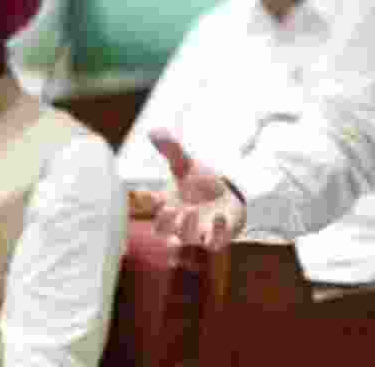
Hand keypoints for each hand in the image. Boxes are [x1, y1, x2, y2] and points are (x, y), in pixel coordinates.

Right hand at [146, 130, 245, 250]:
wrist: (230, 194)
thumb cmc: (202, 183)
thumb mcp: (187, 165)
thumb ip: (172, 150)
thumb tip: (154, 130)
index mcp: (167, 204)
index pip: (149, 205)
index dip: (144, 202)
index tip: (145, 193)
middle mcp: (179, 222)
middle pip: (162, 229)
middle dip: (163, 222)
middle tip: (169, 209)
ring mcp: (198, 232)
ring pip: (185, 239)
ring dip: (185, 228)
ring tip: (190, 211)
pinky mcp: (218, 236)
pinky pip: (214, 243)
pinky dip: (217, 232)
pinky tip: (220, 217)